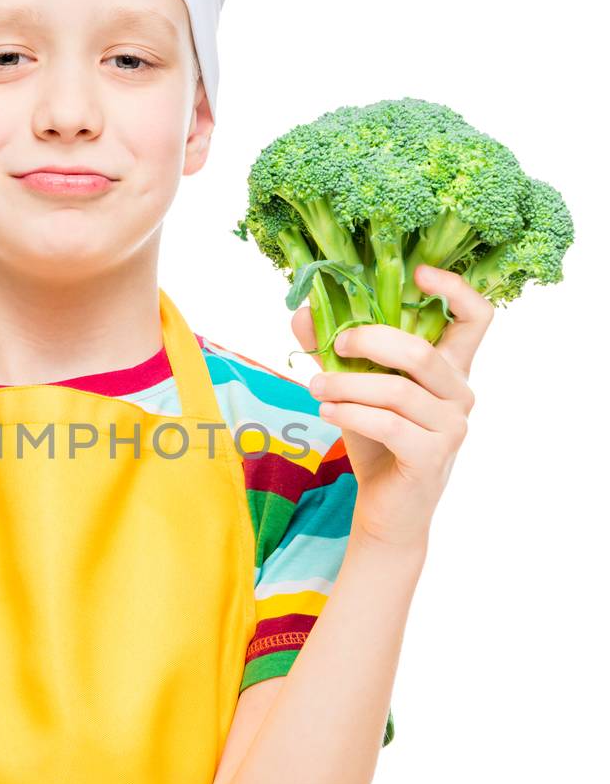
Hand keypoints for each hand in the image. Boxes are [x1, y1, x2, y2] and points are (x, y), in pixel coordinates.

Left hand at [290, 265, 494, 548]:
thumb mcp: (355, 390)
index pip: (478, 317)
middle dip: (370, 339)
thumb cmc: (378, 443)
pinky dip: (351, 413)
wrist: (387, 510)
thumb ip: (336, 351)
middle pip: (421, 350)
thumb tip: (305, 311)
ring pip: (398, 390)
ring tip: (316, 386)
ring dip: (347, 383)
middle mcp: (460, 393)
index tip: (416, 272)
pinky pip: (389, 424)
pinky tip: (327, 410)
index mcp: (450, 368)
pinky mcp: (431, 457)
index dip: (455, 288)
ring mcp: (451, 427)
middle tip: (334, 343)